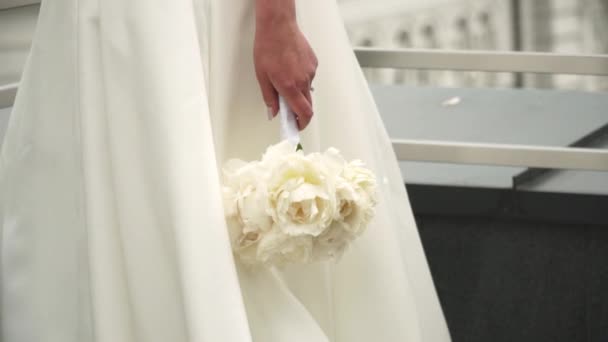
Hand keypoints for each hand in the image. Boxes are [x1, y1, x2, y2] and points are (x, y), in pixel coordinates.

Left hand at [254, 0, 317, 129]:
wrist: (278, 26)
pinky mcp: (314, 63)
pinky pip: (309, 77)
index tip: (296, 127)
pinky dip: (301, 79)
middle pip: (308, 105)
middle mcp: (303, 81)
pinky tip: (291, 68)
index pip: (303, 113)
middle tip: (289, 111)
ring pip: (307, 90)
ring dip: (299, 92)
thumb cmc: (268, 47)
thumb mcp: (262, 76)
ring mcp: (310, 72)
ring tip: (285, 79)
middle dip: (300, 112)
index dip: (301, 124)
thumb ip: (269, 97)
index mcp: (289, 86)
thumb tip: (273, 112)